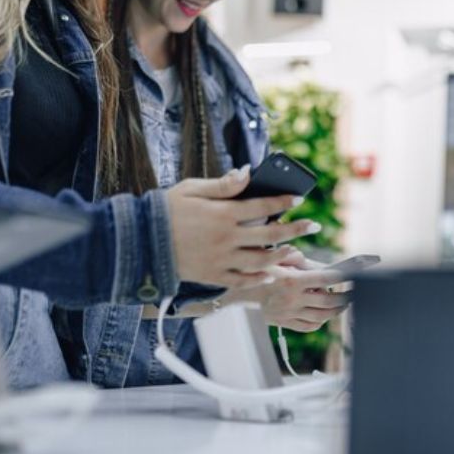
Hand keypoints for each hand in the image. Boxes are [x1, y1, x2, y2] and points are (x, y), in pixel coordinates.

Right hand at [166, 166, 319, 289]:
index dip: (282, 202)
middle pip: (270, 235)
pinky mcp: (213, 275)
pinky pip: (242, 280)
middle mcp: (225, 238)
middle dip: (295, 230)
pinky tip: (271, 273)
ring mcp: (221, 260)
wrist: (140, 242)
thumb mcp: (191, 189)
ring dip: (282, 256)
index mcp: (222, 214)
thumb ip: (222, 185)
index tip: (298, 199)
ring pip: (261, 261)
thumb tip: (247, 173)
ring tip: (296, 250)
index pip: (261, 206)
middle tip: (313, 226)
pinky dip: (260, 278)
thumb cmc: (166, 211)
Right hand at [225, 261, 349, 331]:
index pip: (326, 278)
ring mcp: (289, 313)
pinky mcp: (284, 323)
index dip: (344, 276)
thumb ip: (301, 260)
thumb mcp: (277, 258)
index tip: (356, 275)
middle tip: (355, 292)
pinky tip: (324, 313)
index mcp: (292, 280)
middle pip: (329, 301)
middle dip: (346, 297)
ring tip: (344, 303)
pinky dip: (321, 321)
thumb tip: (323, 266)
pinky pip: (309, 326)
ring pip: (322, 316)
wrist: (234, 290)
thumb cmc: (257, 270)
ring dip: (337, 310)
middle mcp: (292, 299)